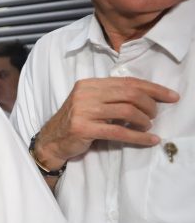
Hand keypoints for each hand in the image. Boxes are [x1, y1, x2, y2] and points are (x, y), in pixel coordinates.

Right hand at [34, 77, 178, 168]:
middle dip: (150, 105)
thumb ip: (111, 96)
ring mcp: (83, 110)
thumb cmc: (77, 121)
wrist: (52, 140)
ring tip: (148, 127)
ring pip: (126, 111)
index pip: (127, 82)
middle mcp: (85, 93)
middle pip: (129, 94)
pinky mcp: (84, 128)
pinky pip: (119, 132)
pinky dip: (139, 137)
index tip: (171, 96)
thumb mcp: (91, 103)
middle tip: (155, 115)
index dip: (153, 88)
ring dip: (144, 121)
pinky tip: (150, 139)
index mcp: (89, 84)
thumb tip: (145, 97)